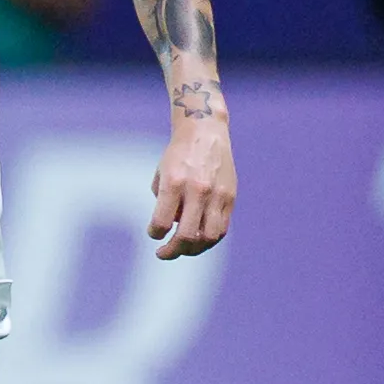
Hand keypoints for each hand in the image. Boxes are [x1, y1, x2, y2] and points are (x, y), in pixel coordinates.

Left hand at [149, 106, 234, 258]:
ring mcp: (216, 195)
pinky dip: (209, 240)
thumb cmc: (178, 154)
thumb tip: (172, 225)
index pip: (161, 222)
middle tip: (163, 253)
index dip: (155, 234)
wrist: (205, 130)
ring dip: (193, 250)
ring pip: (208, 238)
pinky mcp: (230, 197)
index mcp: (174, 182)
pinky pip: (221, 228)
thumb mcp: (162, 173)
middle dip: (172, 251)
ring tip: (183, 249)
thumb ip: (163, 201)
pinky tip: (199, 240)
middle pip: (186, 236)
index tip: (153, 234)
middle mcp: (197, 190)